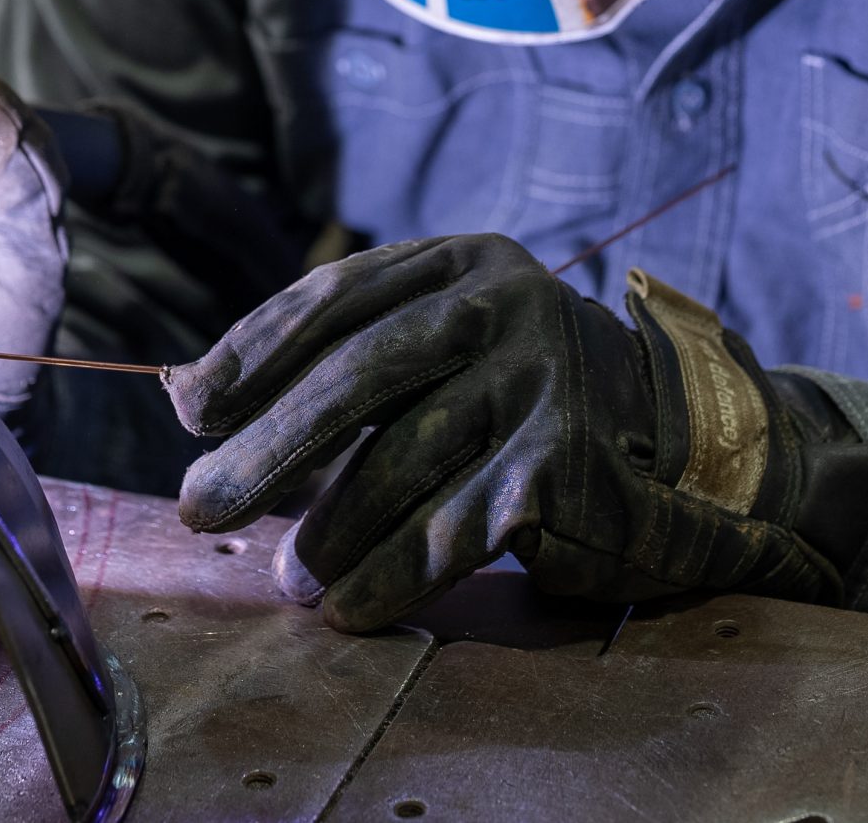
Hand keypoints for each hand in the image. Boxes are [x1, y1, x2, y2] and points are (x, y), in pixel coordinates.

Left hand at [162, 234, 867, 631]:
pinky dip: (392, 575)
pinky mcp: (563, 461)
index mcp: (462, 261)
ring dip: (328, 530)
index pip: (335, 297)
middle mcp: (504, 303)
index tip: (187, 408)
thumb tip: (184, 396)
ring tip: (286, 579)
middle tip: (197, 503)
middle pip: (359, 375)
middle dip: (268, 447)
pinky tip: (352, 606)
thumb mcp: (445, 343)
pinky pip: (454, 528)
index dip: (250, 351)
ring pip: (402, 460)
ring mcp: (540, 378)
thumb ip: (339, 358)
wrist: (683, 444)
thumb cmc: (523, 395)